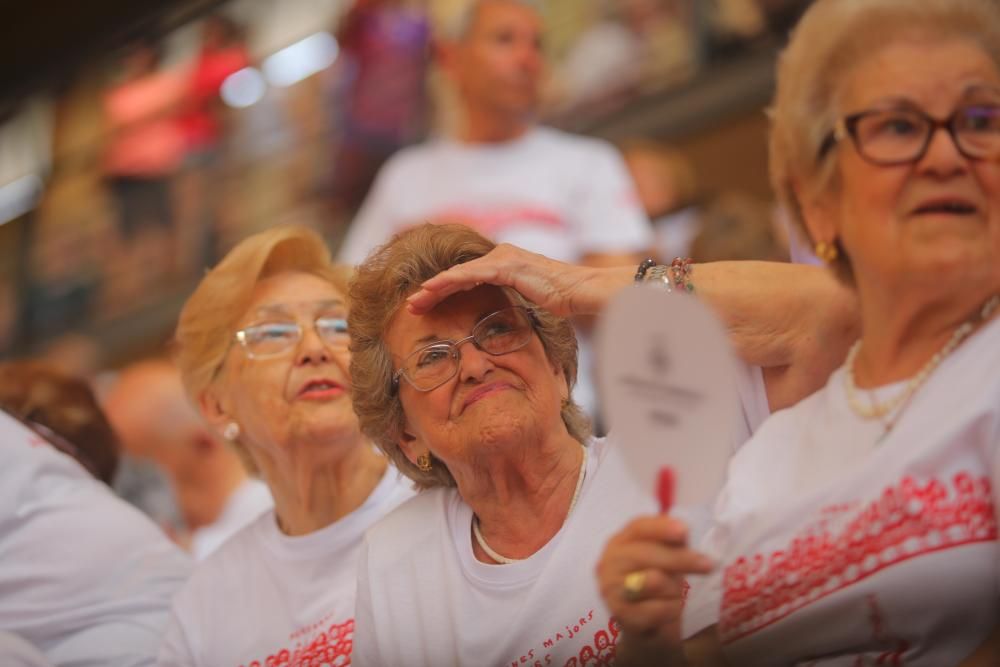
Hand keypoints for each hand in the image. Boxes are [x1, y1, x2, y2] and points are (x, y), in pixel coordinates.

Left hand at [405, 243, 633, 316]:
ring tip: (414, 301)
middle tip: (412, 306)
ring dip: (433, 288)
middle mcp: (500, 256)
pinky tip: (431, 290)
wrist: (582, 292)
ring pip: (458, 274)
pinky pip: (469, 274)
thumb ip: (514, 308)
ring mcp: (502, 258)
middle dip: (433, 291)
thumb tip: (506, 328)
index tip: (426, 309)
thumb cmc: (564, 301)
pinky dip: (448, 282)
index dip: (445, 294)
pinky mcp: (505, 265)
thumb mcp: (531, 305)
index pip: (467, 280)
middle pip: (458, 275)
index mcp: (505, 265)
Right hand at [596, 515, 713, 644]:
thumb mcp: (665, 558)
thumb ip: (672, 544)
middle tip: (708, 565)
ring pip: (653, 581)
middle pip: (646, 553)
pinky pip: (656, 609)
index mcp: (622, 540)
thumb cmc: (659, 581)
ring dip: (674, 588)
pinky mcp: (620, 614)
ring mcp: (611, 588)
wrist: (647, 623)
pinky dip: (671, 610)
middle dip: (680, 559)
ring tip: (678, 594)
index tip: (684, 531)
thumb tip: (684, 533)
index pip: (639, 527)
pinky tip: (671, 611)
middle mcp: (610, 561)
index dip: (662, 528)